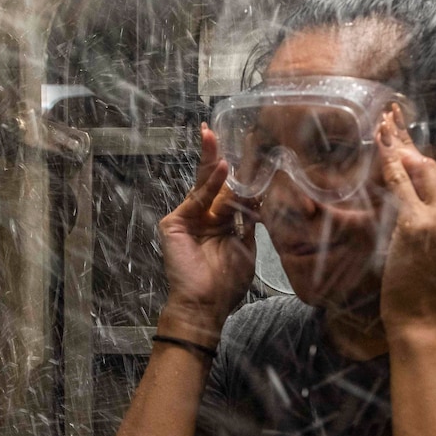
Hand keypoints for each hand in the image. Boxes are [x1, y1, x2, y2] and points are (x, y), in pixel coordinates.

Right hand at [158, 123, 256, 343]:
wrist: (206, 305)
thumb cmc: (226, 282)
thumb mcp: (246, 245)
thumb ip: (249, 219)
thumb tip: (260, 195)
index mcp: (220, 222)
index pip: (229, 190)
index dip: (237, 171)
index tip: (247, 149)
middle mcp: (204, 217)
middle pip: (211, 181)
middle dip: (215, 155)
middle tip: (217, 129)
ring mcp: (187, 219)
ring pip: (202, 185)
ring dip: (210, 161)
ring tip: (216, 137)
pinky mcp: (174, 223)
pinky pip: (196, 200)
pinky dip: (209, 185)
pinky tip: (222, 169)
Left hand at [376, 107, 435, 339]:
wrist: (428, 324)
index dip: (429, 172)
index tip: (412, 153)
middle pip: (435, 170)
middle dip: (412, 147)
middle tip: (393, 121)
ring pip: (419, 171)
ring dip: (399, 143)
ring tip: (385, 120)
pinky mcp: (414, 224)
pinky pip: (400, 184)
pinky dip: (390, 160)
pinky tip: (381, 141)